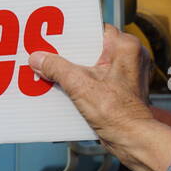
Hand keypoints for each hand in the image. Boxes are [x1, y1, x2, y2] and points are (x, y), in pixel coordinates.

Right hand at [29, 24, 170, 170]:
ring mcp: (128, 73)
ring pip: (94, 63)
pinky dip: (83, 81)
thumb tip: (38, 58)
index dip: (73, 32)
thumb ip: (57, 68)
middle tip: (49, 52)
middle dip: (71, 53)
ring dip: (76, 68)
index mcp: (126, 47)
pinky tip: (65, 85)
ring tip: (54, 68)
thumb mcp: (80, 86)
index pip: (94, 30)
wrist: (132, 140)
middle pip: (93, 47)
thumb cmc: (117, 113)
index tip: (54, 35)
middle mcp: (131, 57)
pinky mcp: (122, 88)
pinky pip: (98, 77)